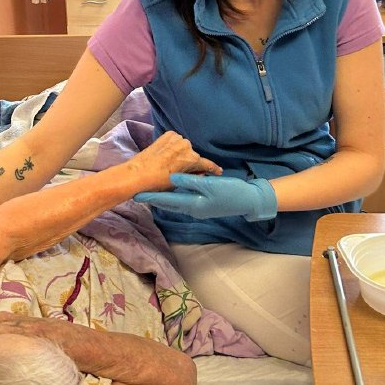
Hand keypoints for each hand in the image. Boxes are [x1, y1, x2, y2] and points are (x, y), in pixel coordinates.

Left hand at [130, 132, 220, 192]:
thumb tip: (198, 173)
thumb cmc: (157, 182)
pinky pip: (175, 141)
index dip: (213, 169)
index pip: (207, 164)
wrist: (137, 173)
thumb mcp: (179, 184)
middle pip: (193, 155)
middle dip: (191, 163)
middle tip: (183, 172)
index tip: (218, 171)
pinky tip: (166, 155)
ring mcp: (177, 138)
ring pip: (184, 148)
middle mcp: (187, 146)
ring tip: (171, 164)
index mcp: (192, 159)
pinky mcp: (168, 134)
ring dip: (181, 154)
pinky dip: (173, 147)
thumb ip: (192, 176)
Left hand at [133, 173, 276, 221]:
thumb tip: (171, 177)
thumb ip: (190, 181)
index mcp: (192, 204)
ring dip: (163, 196)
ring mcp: (197, 207)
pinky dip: (174, 194)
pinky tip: (171, 188)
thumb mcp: (210, 185)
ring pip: (175, 201)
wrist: (248, 201)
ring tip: (150, 190)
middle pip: (168, 202)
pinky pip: (183, 198)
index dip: (151, 197)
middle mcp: (192, 208)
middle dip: (153, 198)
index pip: (166, 200)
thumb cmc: (231, 192)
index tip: (136, 195)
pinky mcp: (203, 203)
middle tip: (138, 192)